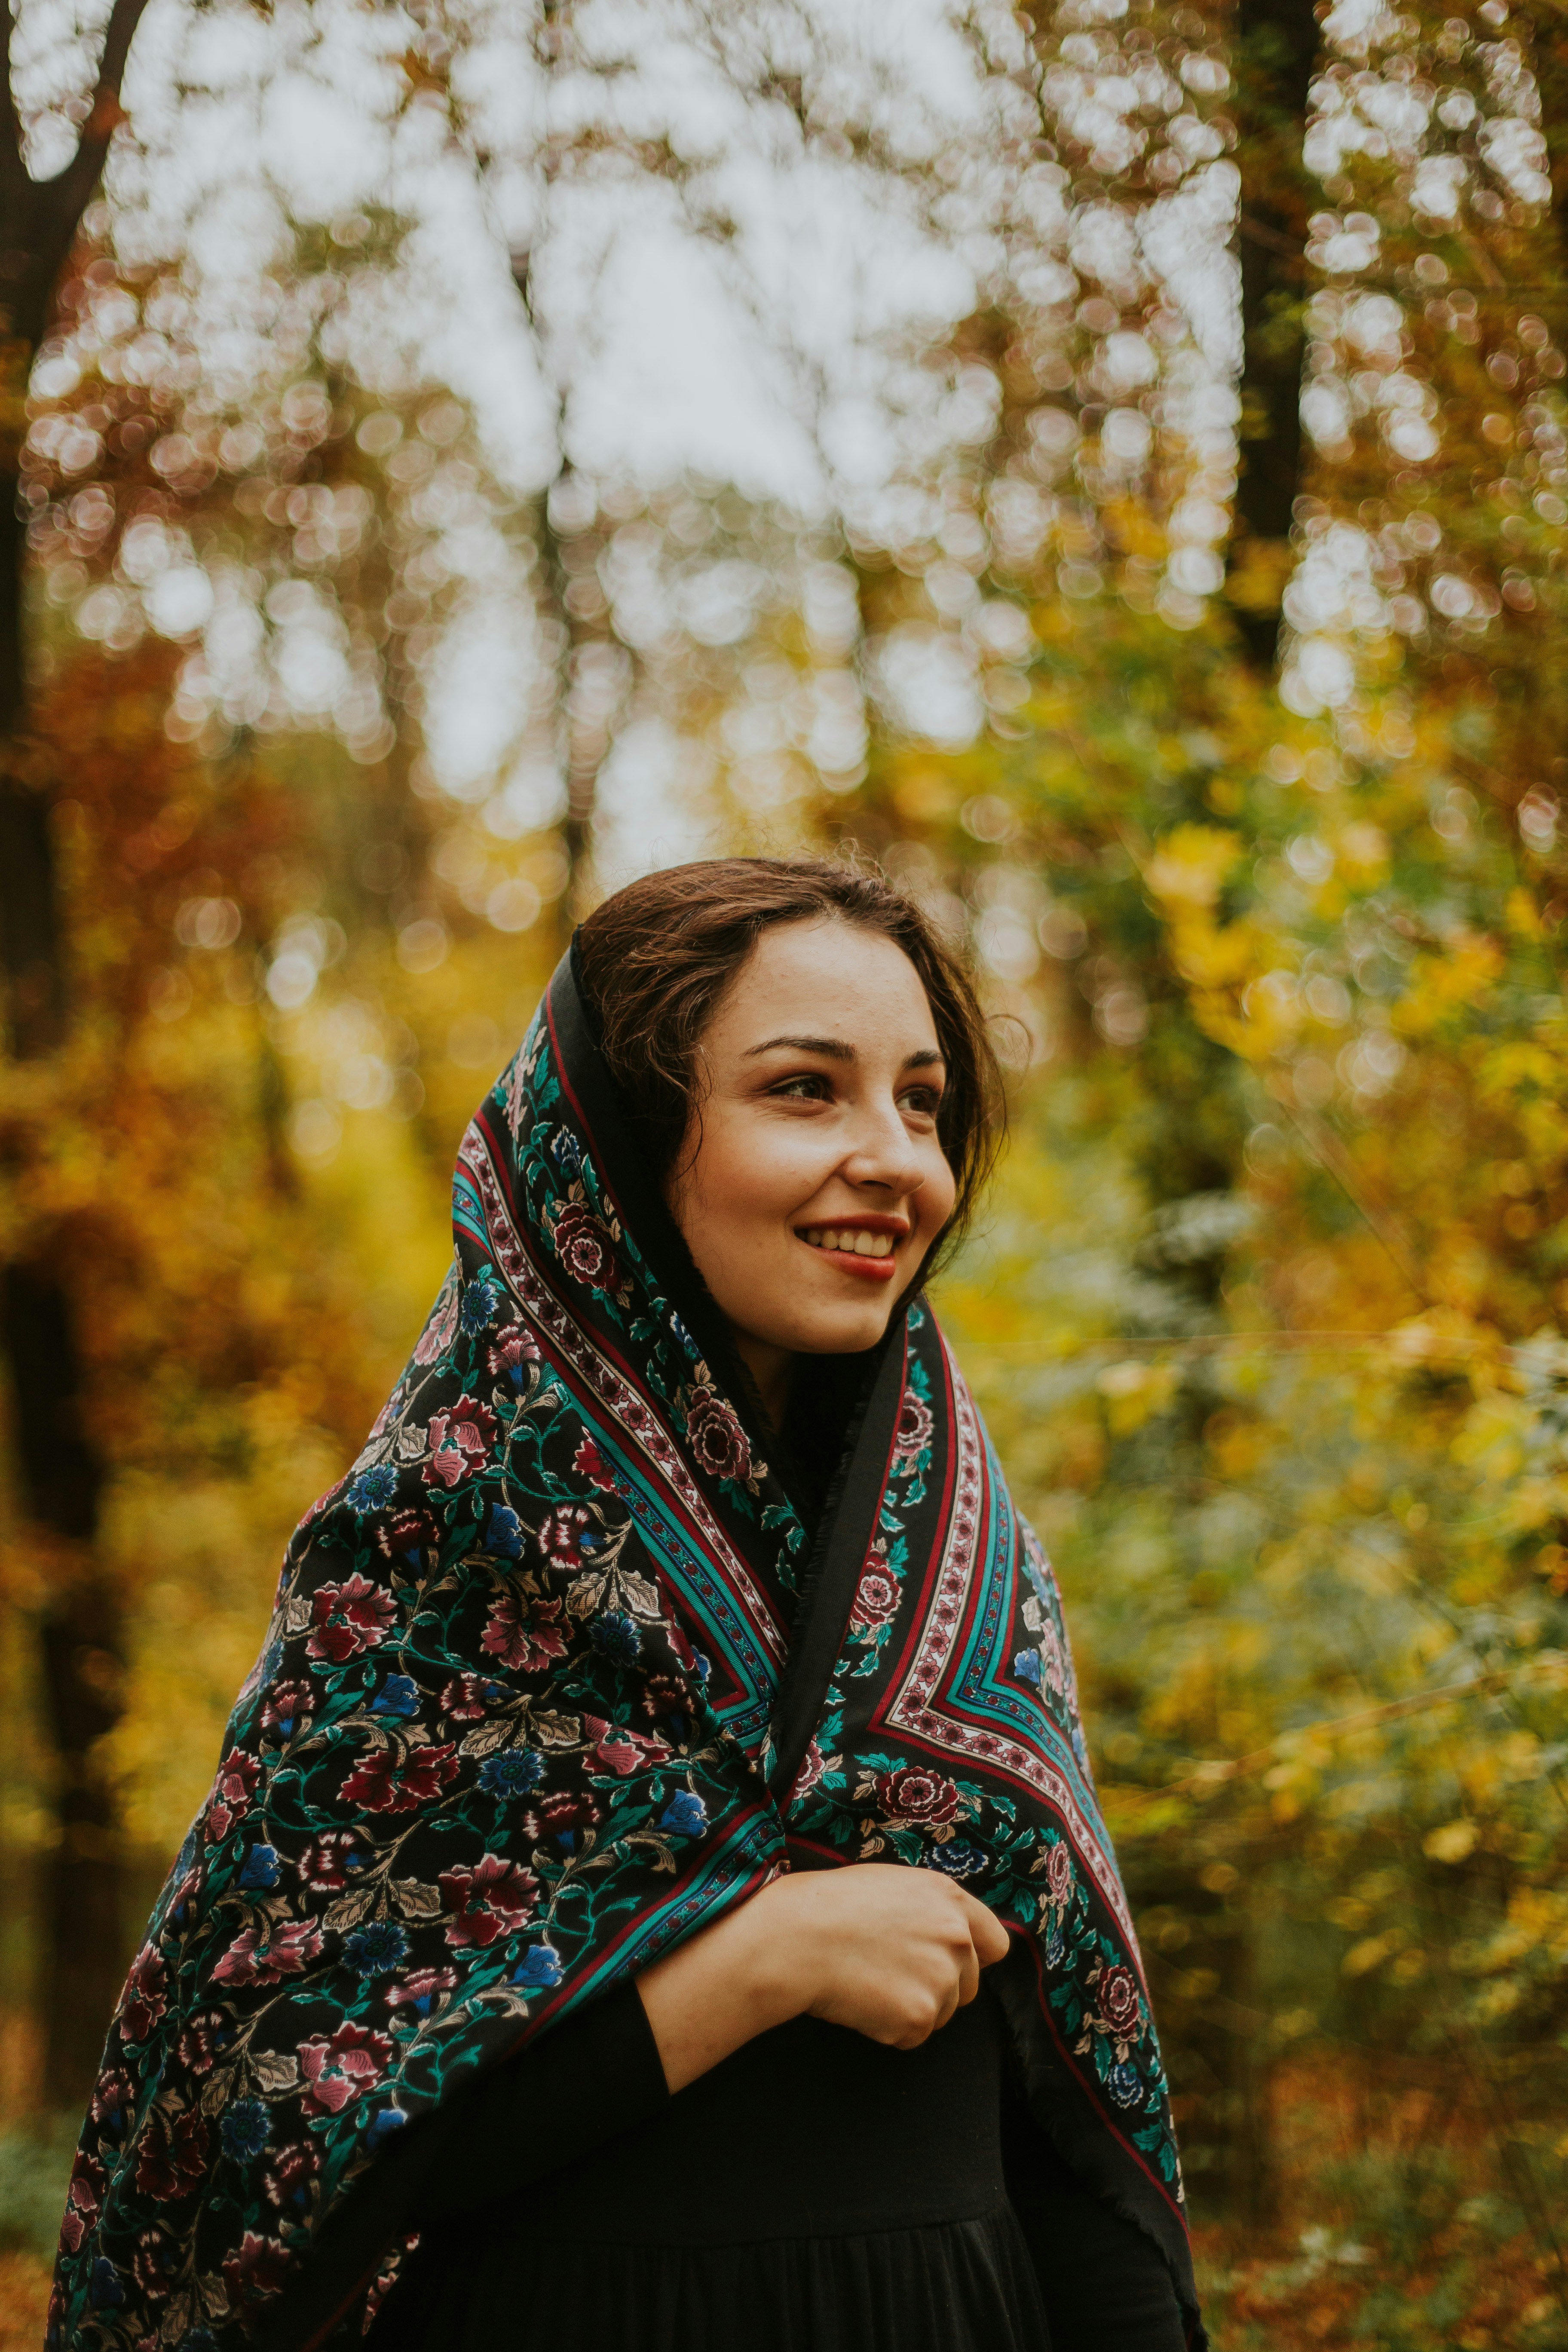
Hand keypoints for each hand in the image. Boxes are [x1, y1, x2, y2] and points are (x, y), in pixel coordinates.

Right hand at [769, 1863, 1010, 2048]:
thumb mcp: (892, 1887)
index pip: (994, 1943)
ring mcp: (941, 1978)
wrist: (797, 1937)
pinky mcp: (920, 2016)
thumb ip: (931, 1910)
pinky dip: (888, 2028)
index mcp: (949, 1898)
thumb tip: (952, 1939)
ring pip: (942, 2013)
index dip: (974, 1958)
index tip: (949, 1964)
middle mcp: (956, 1937)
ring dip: (911, 2008)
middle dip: (937, 1987)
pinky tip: (861, 2002)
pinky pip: (913, 2036)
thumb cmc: (831, 1906)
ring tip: (869, 1982)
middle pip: (969, 1985)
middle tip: (888, 1973)